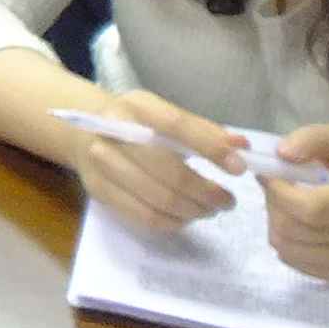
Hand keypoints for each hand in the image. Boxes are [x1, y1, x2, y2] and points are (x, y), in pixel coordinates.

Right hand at [71, 88, 242, 235]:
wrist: (86, 133)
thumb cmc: (138, 125)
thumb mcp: (166, 116)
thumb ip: (203, 131)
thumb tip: (242, 147)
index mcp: (135, 105)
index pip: (176, 126)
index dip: (210, 148)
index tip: (239, 168)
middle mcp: (112, 130)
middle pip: (168, 170)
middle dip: (206, 191)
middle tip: (227, 200)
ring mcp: (101, 162)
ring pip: (158, 198)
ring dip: (193, 210)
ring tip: (210, 209)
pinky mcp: (99, 190)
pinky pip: (144, 216)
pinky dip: (174, 222)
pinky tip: (186, 216)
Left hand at [264, 125, 328, 284]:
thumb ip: (312, 139)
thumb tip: (282, 154)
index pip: (310, 209)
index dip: (279, 193)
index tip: (270, 175)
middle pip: (294, 230)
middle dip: (272, 204)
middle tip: (277, 188)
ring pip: (288, 249)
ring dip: (275, 223)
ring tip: (287, 204)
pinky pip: (295, 263)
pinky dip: (286, 242)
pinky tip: (297, 223)